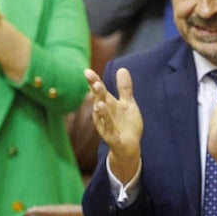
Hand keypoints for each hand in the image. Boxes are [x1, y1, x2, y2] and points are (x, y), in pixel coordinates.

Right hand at [87, 68, 142, 182]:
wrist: (129, 147)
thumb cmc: (126, 124)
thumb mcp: (128, 103)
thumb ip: (124, 88)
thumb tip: (122, 68)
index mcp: (107, 104)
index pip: (98, 91)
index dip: (93, 81)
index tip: (87, 71)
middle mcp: (103, 114)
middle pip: (98, 100)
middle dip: (95, 92)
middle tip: (94, 81)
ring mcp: (105, 126)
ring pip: (101, 115)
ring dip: (99, 106)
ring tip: (98, 98)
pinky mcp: (111, 137)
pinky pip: (108, 128)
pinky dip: (106, 120)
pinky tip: (102, 111)